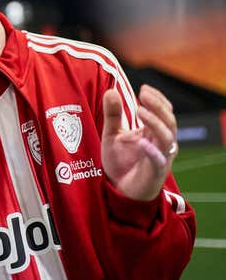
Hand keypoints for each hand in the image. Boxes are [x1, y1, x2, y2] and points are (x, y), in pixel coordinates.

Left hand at [101, 84, 177, 200]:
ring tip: (140, 111)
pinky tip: (139, 140)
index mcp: (154, 132)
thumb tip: (111, 90)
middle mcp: (161, 143)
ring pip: (168, 137)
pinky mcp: (155, 173)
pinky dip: (151, 150)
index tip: (144, 88)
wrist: (119, 190)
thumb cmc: (120, 161)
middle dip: (158, 106)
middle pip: (169, 121)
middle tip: (143, 95)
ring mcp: (161, 157)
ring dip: (155, 123)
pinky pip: (159, 160)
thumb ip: (112, 114)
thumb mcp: (112, 134)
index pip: (164, 111)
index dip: (157, 99)